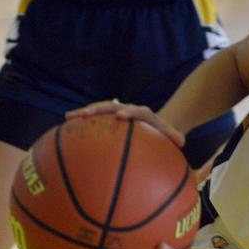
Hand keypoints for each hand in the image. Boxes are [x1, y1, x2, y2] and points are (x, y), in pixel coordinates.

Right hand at [66, 100, 184, 148]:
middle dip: (99, 109)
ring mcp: (116, 112)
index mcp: (144, 114)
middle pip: (112, 105)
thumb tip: (182, 143)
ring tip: (69, 117)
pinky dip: (81, 121)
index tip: (121, 115)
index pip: (137, 111)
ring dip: (84, 113)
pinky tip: (66, 126)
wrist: (156, 122)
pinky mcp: (108, 118)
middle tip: (87, 114)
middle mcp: (128, 109)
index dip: (129, 112)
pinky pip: (94, 119)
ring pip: (99, 110)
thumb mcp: (172, 135)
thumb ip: (176, 137)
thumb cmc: (163, 132)